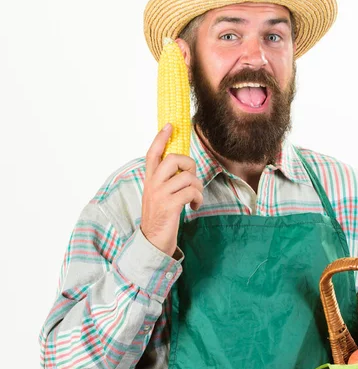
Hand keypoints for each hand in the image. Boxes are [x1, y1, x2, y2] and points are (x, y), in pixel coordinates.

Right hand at [141, 124, 202, 255]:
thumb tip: (182, 169)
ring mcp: (160, 195)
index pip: (152, 153)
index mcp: (149, 180)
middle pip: (173, 159)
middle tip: (192, 178)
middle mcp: (153, 184)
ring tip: (195, 198)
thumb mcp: (158, 196)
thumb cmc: (160, 218)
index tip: (170, 125)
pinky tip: (194, 206)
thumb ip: (166, 182)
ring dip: (197, 187)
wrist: (152, 242)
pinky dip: (198, 198)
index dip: (161, 138)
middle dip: (189, 164)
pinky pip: (191, 192)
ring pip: (187, 177)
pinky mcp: (169, 206)